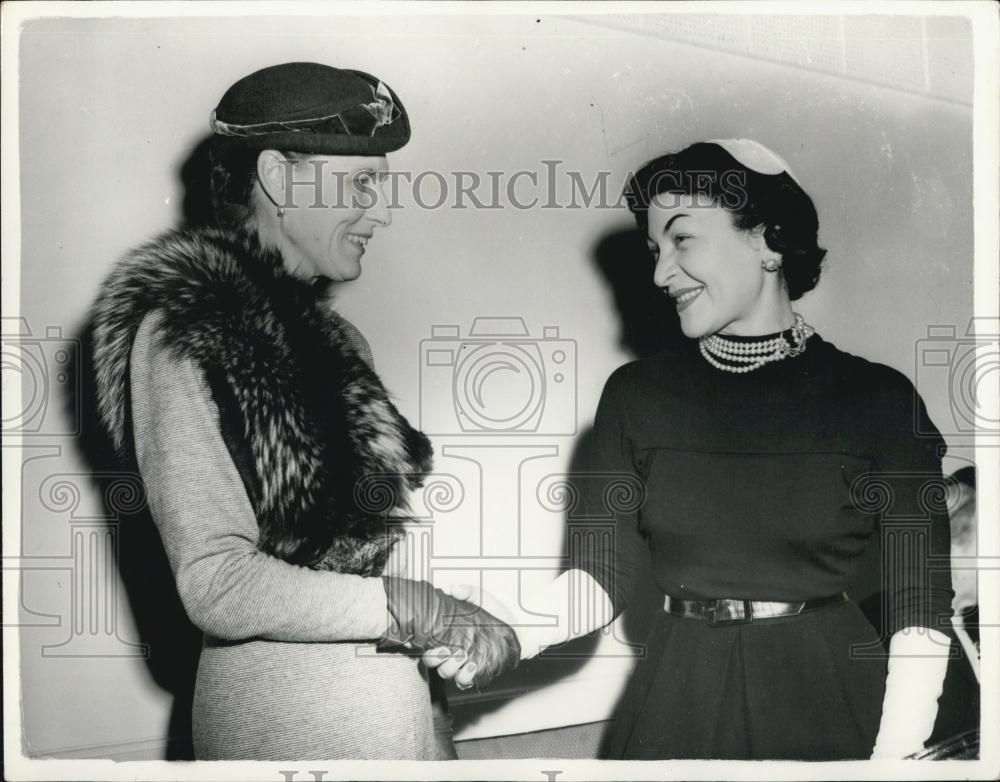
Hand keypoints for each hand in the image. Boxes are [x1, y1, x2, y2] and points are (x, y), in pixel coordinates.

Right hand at [380, 577, 519, 686]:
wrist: (519, 624)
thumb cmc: (497, 611)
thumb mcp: (480, 598)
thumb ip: (467, 592)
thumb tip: (454, 589)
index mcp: (449, 637)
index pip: (429, 648)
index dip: (428, 650)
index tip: (433, 644)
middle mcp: (453, 652)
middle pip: (435, 664)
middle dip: (437, 660)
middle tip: (447, 651)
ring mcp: (464, 664)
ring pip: (448, 674)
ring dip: (452, 668)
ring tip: (463, 657)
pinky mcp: (478, 672)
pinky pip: (465, 682)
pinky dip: (466, 677)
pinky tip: (473, 665)